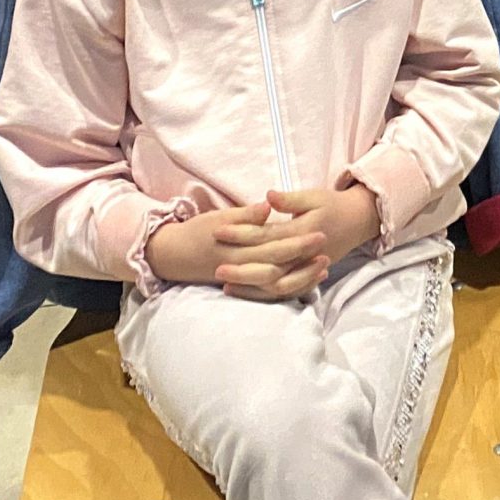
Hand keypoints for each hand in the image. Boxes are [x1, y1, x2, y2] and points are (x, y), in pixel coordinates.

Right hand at [146, 201, 324, 298]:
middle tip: (327, 249)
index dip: (297, 241)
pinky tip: (308, 281)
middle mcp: (240, 268)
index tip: (319, 232)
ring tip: (324, 267)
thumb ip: (245, 215)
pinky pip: (268, 293)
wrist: (172, 255)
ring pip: (276, 286)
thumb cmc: (197, 232)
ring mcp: (241, 281)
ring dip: (301, 278)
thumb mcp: (218, 218)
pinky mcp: (242, 287)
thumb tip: (267, 206)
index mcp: (235, 249)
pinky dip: (289, 289)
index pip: (272, 247)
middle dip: (304, 261)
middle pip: (278, 268)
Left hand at [204, 188, 375, 300]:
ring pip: (275, 285)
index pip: (268, 236)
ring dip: (250, 285)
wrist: (357, 221)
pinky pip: (282, 291)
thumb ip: (290, 199)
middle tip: (216, 267)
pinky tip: (242, 291)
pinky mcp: (305, 276)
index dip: (242, 234)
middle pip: (269, 266)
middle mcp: (305, 254)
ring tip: (224, 283)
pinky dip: (262, 294)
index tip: (219, 232)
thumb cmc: (332, 205)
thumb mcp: (313, 197)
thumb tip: (267, 196)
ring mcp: (306, 268)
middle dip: (242, 268)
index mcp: (305, 231)